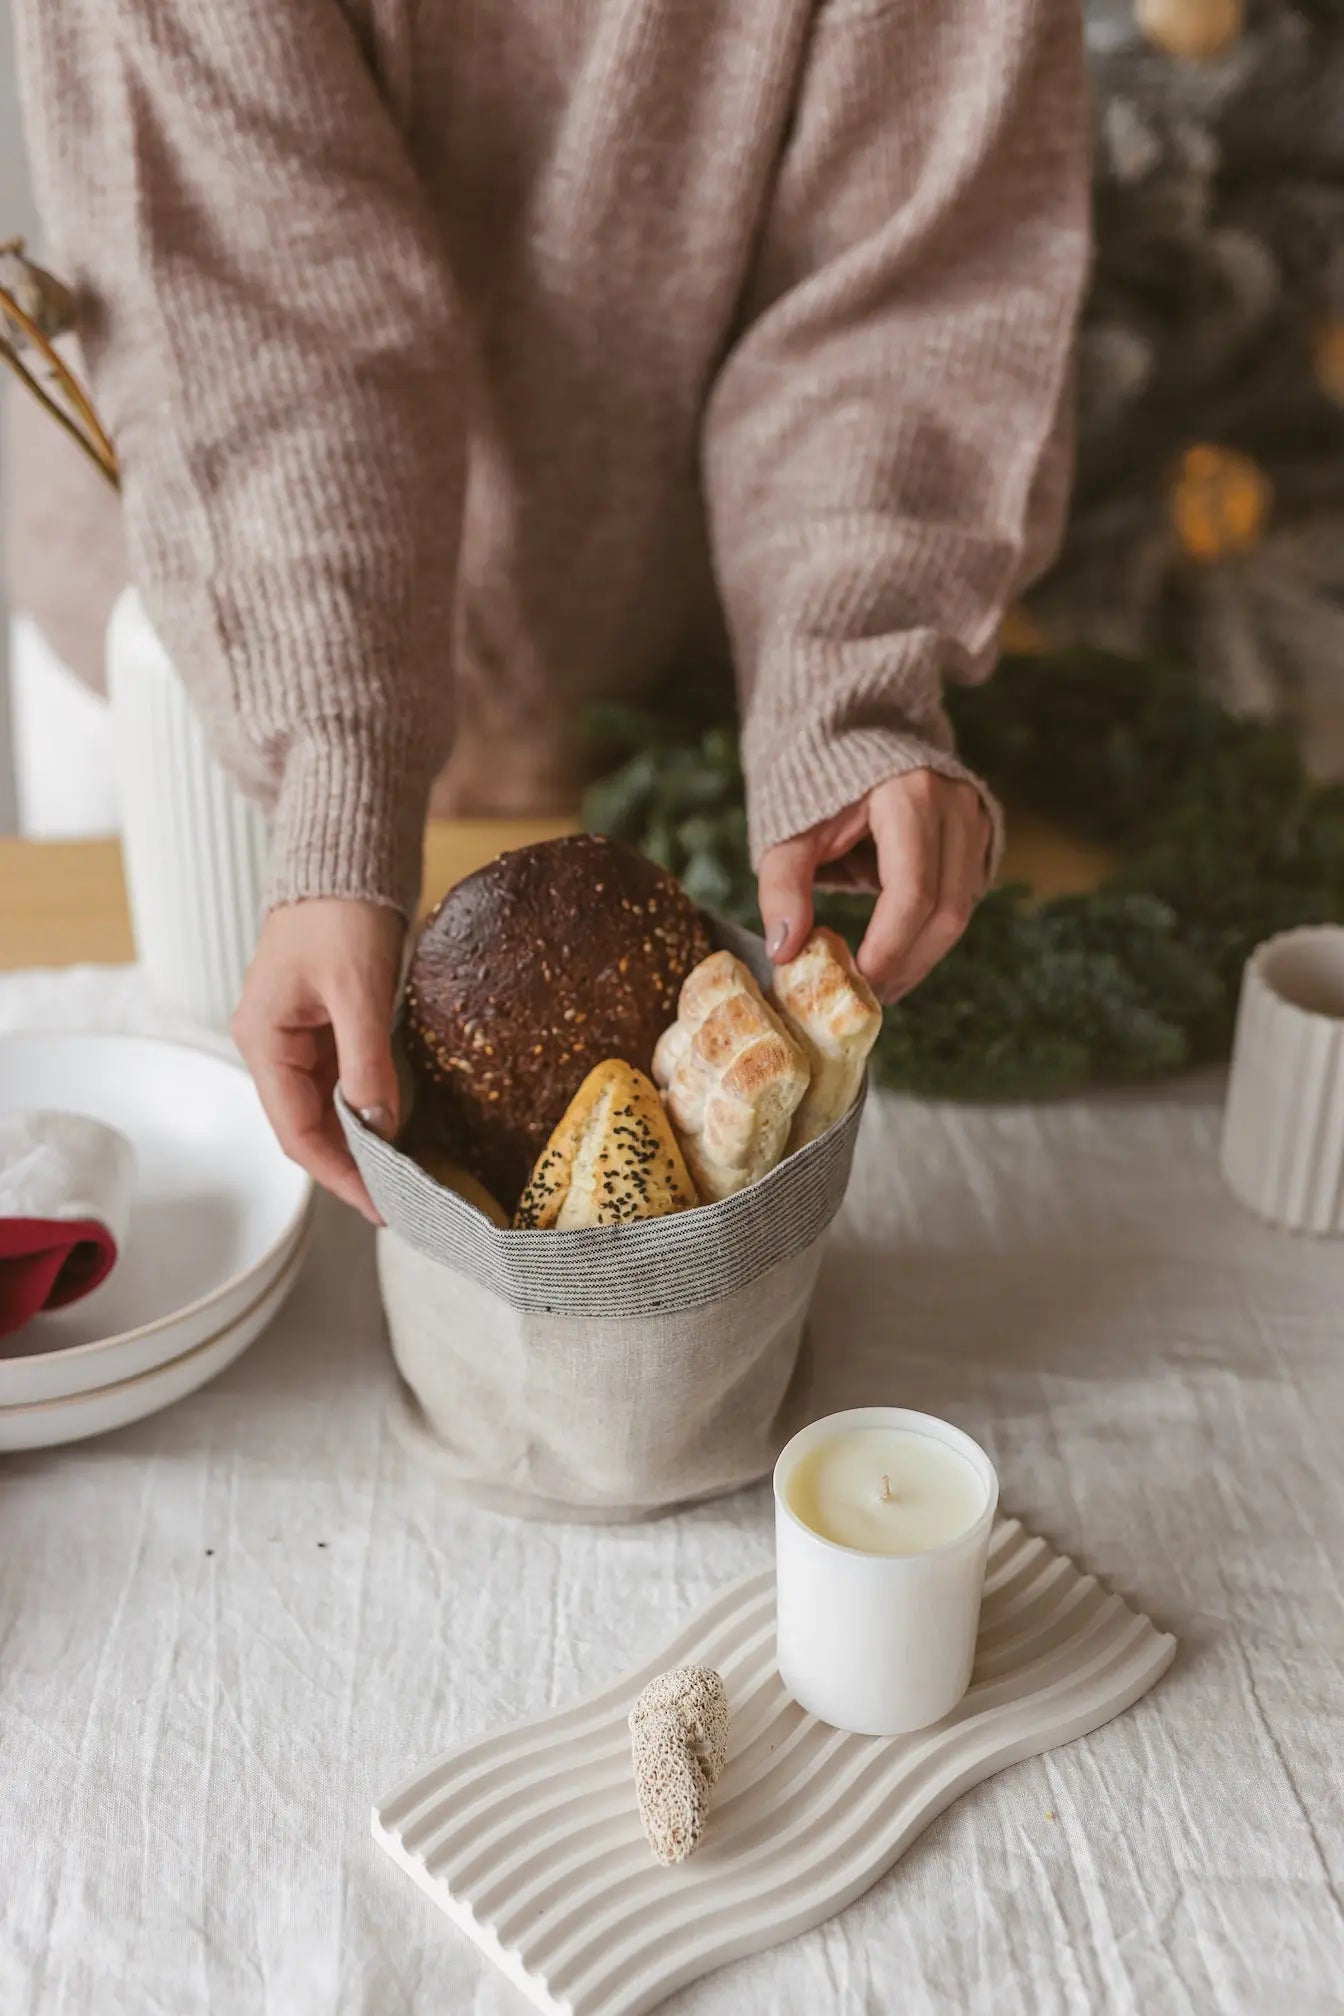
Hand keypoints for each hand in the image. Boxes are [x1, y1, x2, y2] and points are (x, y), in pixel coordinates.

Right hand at [231, 899, 405, 1222]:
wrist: (345, 861)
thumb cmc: (340, 914)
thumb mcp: (358, 989)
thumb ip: (366, 1063)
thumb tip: (381, 1130)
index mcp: (264, 1039)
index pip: (296, 1130)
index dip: (338, 1174)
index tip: (380, 1205)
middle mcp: (273, 1046)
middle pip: (309, 1127)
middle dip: (352, 1167)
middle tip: (402, 1201)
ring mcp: (298, 1038)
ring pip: (327, 1109)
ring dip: (362, 1144)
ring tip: (405, 1178)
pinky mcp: (325, 1028)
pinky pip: (343, 1084)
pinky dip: (370, 1111)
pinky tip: (399, 1131)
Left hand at [757, 770, 991, 1002]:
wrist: (850, 730)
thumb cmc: (815, 782)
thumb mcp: (788, 831)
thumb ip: (783, 888)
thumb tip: (786, 953)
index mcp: (909, 795)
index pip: (913, 892)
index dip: (889, 947)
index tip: (857, 981)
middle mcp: (954, 805)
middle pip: (946, 909)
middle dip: (907, 962)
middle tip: (869, 996)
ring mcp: (973, 817)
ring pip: (961, 909)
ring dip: (922, 954)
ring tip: (881, 982)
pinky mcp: (978, 832)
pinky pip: (963, 896)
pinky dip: (931, 930)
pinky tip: (899, 950)